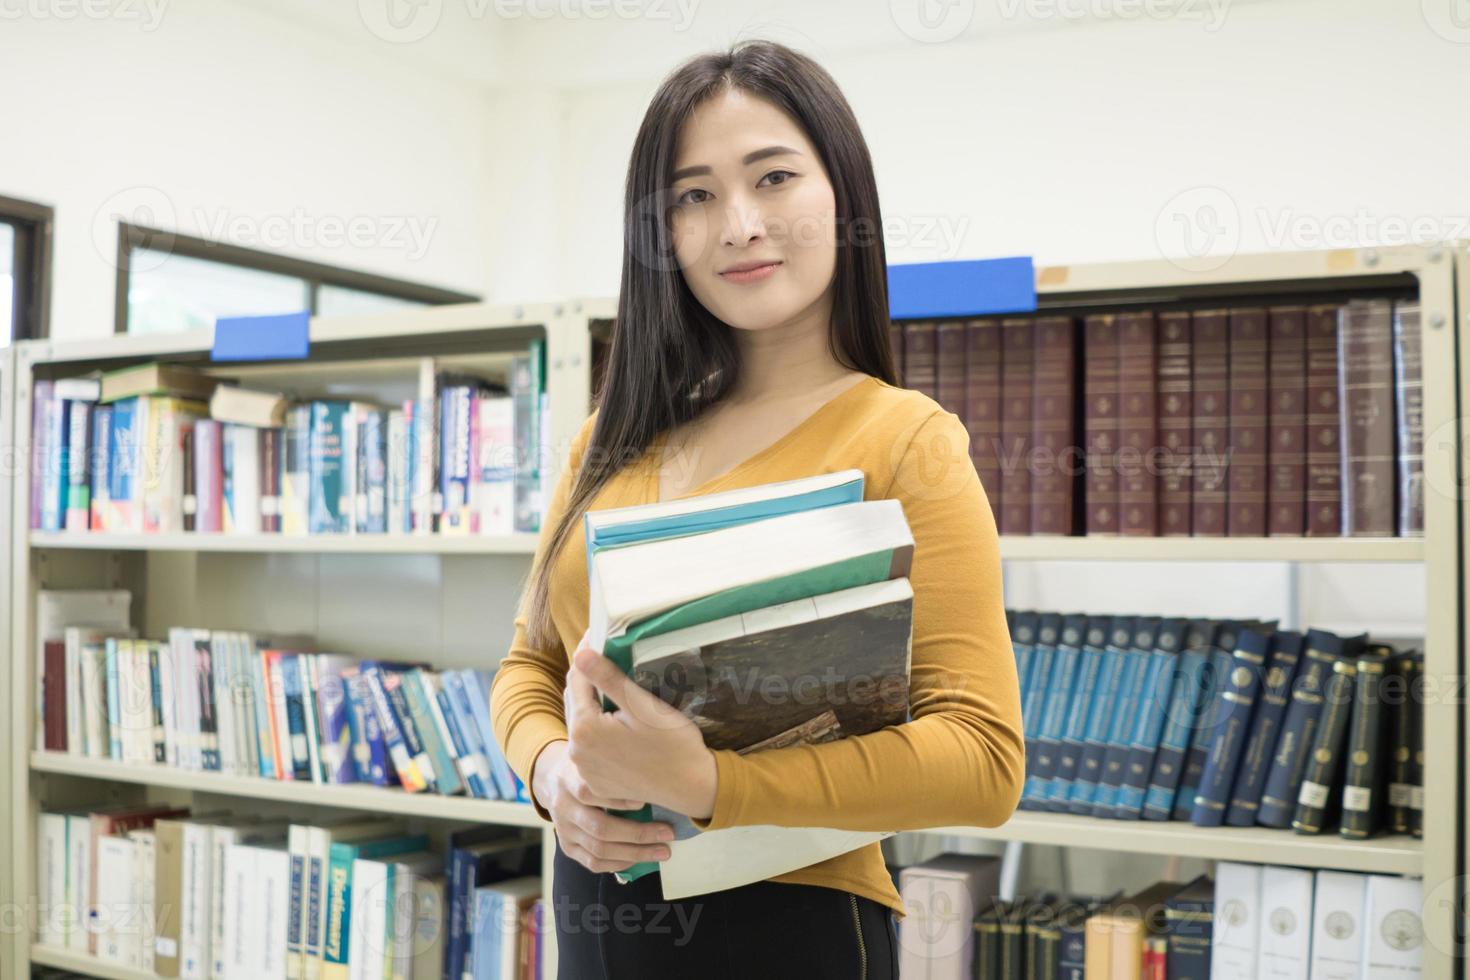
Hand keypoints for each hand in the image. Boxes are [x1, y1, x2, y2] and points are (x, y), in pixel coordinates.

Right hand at [531, 739, 674, 873]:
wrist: (551, 778)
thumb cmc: (586, 765)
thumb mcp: (593, 753)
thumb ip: (614, 761)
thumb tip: (658, 773)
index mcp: (568, 778)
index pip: (588, 791)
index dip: (618, 798)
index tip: (645, 799)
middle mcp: (563, 806)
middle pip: (599, 827)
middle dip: (638, 833)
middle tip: (668, 832)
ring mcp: (563, 830)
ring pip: (599, 849)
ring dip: (635, 853)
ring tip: (662, 851)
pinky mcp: (567, 847)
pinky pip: (593, 863)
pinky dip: (620, 863)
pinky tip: (640, 859)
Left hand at [565, 630, 719, 820]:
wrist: (692, 786)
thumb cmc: (673, 744)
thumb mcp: (642, 706)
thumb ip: (608, 679)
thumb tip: (581, 653)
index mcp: (584, 730)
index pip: (577, 680)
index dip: (586, 654)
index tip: (595, 635)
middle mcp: (576, 753)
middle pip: (575, 702)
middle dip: (586, 677)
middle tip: (602, 653)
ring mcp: (584, 771)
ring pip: (580, 725)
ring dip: (589, 704)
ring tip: (607, 683)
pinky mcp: (595, 783)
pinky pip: (588, 748)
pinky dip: (595, 730)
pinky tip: (612, 719)